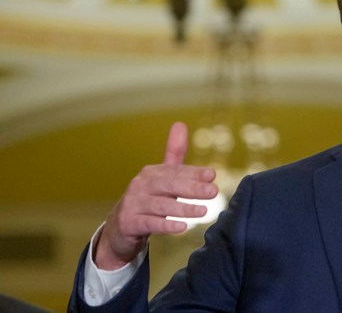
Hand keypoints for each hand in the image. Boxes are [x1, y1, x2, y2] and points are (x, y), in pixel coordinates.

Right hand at [94, 122, 217, 269]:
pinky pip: (149, 223)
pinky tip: (182, 227)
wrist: (120, 228)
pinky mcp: (129, 222)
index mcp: (151, 172)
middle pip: (169, 185)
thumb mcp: (161, 178)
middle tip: (213, 192)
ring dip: (183, 208)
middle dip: (192, 188)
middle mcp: (140, 185)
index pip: (175, 171)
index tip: (212, 175)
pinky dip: (166, 225)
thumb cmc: (147, 199)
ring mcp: (133, 204)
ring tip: (203, 211)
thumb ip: (173, 155)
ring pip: (161, 205)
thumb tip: (180, 123)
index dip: (194, 172)